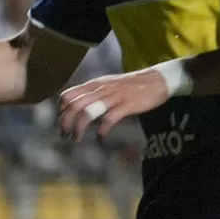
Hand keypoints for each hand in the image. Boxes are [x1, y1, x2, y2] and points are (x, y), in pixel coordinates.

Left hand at [56, 69, 171, 142]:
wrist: (158, 80)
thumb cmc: (133, 85)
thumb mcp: (109, 84)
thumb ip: (95, 92)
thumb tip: (79, 105)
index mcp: (95, 84)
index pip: (68, 95)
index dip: (61, 110)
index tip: (62, 122)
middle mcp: (101, 89)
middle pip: (74, 105)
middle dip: (65, 122)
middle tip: (65, 135)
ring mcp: (114, 97)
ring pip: (87, 112)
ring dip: (78, 128)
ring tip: (76, 139)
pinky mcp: (127, 105)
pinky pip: (108, 119)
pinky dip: (102, 131)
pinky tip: (101, 138)